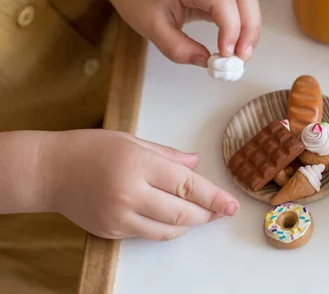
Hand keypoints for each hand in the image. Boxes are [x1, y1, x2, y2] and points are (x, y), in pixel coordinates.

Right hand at [42, 130, 238, 240]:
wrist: (49, 171)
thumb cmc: (91, 148)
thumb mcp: (132, 141)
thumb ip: (168, 155)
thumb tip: (196, 163)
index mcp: (139, 165)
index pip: (187, 186)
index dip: (214, 197)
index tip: (232, 204)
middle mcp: (130, 194)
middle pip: (182, 213)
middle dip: (208, 214)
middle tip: (222, 210)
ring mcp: (119, 216)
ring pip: (168, 230)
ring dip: (190, 225)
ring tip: (202, 215)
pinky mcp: (111, 231)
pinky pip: (147, 234)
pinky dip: (166, 228)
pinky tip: (174, 218)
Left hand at [103, 0, 261, 66]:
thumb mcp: (151, 28)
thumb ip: (178, 48)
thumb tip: (207, 62)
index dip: (231, 28)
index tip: (226, 55)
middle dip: (249, 28)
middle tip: (243, 58)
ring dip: (250, 27)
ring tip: (242, 54)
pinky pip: (241, 2)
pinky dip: (244, 24)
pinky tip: (237, 43)